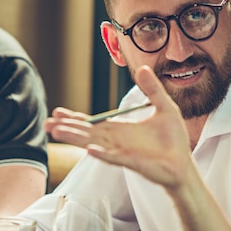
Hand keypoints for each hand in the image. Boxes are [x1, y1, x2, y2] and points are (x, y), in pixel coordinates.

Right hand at [45, 66, 192, 189]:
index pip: (92, 123)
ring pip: (93, 144)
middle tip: (47, 124)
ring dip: (75, 139)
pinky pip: (113, 157)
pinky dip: (102, 154)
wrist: (184, 163)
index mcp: (120, 129)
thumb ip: (152, 88)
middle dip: (66, 128)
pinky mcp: (132, 162)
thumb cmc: (173, 140)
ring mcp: (121, 152)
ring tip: (57, 133)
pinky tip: (90, 150)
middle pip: (86, 133)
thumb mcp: (164, 107)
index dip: (75, 118)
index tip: (57, 112)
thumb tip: (142, 68)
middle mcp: (116, 141)